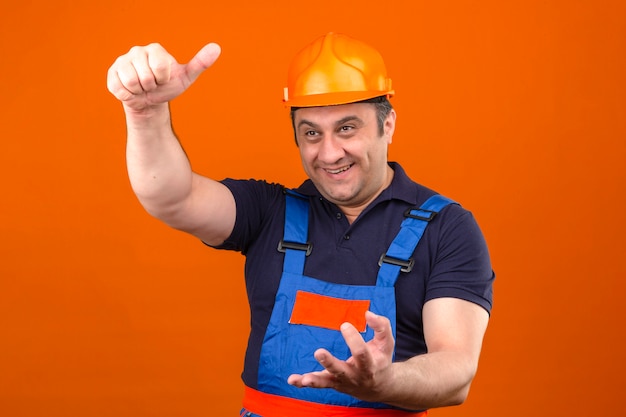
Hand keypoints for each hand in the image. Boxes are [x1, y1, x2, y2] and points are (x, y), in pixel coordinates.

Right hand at [106, 42, 220, 111]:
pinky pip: (119, 88)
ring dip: (140, 92)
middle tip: (153, 85)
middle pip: (146, 77)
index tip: (164, 79)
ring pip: (131, 82)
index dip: (163, 80)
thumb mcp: (186, 78)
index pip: (160, 68)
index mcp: (155, 49)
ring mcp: (122, 61)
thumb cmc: (168, 87)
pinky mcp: (112, 74)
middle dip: (152, 87)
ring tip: (142, 88)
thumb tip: (217, 48)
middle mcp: (137, 51)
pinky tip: (131, 91)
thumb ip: (200, 63)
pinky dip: (128, 96)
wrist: (150, 101)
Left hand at [287, 311, 394, 401]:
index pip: (361, 354)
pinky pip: (318, 383)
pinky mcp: (332, 383)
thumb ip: (381, 326)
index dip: (353, 339)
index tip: (344, 325)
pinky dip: (303, 382)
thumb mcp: (386, 343)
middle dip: (330, 363)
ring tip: (304, 379)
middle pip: (341, 370)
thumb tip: (368, 313)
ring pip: (327, 381)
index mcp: (369, 366)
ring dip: (315, 380)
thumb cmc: (380, 359)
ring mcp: (342, 381)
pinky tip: (292, 380)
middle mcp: (354, 376)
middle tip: (318, 352)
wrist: (378, 386)